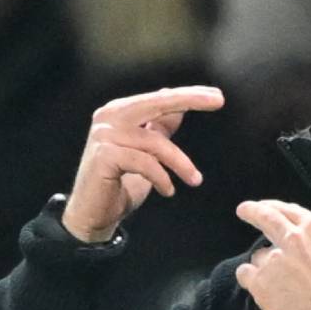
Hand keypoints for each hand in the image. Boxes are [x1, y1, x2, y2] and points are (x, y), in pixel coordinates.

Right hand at [64, 86, 225, 242]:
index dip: (188, 95)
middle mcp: (109, 117)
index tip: (217, 96)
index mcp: (120, 112)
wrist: (92, 214)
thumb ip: (159, 129)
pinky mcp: (105, 157)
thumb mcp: (147, 153)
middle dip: (189, 100)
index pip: (159, 98)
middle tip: (218, 100)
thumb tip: (180, 107)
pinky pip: (145, 163)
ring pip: (155, 142)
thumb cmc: (120, 183)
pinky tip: (168, 190)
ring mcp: (104, 135)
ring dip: (181, 163)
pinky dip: (162, 178)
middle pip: (156, 103)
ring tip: (195, 180)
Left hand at [233, 200, 310, 309]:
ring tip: (280, 286)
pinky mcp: (259, 280)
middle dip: (252, 210)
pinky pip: (244, 273)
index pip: (288, 210)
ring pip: (258, 256)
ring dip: (264, 266)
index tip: (263, 207)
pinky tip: (265, 291)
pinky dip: (251, 281)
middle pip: (265, 216)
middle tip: (243, 210)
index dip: (273, 206)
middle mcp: (292, 238)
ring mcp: (273, 259)